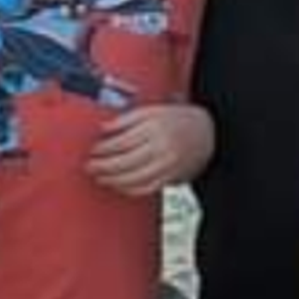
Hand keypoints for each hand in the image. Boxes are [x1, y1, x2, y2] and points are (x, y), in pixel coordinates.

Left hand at [86, 104, 214, 195]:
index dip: (103, 147)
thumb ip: (128, 118)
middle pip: (125, 160)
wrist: (208, 132)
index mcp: (155, 125)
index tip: (91, 150)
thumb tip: (103, 128)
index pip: (122, 140)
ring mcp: (167, 163)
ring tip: (100, 177)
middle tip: (89, 166)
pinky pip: (146, 187)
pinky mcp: (171, 176)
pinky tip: (118, 185)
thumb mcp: (153, 109)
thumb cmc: (177, 118)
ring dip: (113, 179)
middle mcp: (161, 145)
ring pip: (134, 177)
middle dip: (104, 166)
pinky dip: (129, 188)